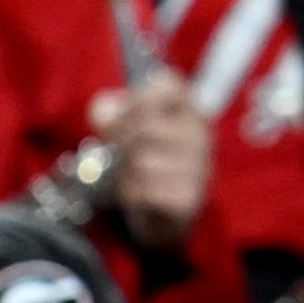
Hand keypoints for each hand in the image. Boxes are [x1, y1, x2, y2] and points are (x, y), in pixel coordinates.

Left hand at [92, 72, 209, 249]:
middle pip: (144, 124)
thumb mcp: (122, 132)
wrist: (162, 218)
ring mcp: (199, 166)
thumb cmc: (142, 164)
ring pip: (141, 160)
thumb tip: (103, 109)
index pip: (163, 84)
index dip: (132, 100)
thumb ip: (109, 113)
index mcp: (187, 108)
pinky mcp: (188, 198)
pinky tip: (139, 197)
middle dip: (118, 141)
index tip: (121, 117)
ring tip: (128, 178)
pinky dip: (133, 196)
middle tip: (115, 154)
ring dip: (124, 173)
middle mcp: (200, 133)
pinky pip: (145, 191)